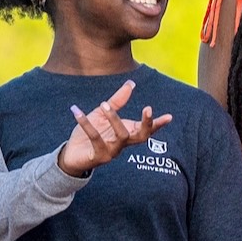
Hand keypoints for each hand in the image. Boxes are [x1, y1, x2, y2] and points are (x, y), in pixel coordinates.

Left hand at [59, 80, 173, 177]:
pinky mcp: (98, 157)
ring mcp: (112, 152)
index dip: (158, 124)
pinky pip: (95, 138)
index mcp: (126, 133)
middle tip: (148, 108)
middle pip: (141, 136)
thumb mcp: (103, 114)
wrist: (72, 154)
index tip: (169, 116)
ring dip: (114, 119)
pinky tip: (77, 112)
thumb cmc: (90, 134)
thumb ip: (117, 101)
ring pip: (121, 136)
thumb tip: (131, 83)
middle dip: (146, 123)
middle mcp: (122, 144)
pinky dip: (86, 123)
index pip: (146, 130)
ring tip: (104, 104)